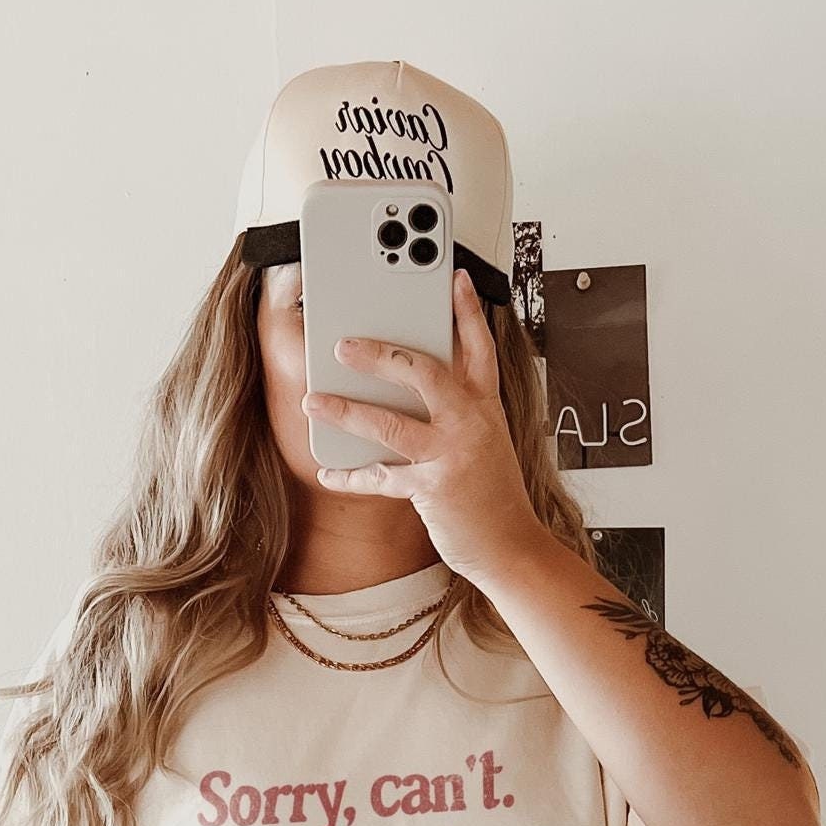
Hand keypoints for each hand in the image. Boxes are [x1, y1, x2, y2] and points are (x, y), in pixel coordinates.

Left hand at [299, 266, 542, 584]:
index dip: (467, 311)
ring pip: (391, 423)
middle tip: (344, 344)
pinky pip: (381, 478)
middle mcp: (471, 422)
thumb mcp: (486, 442)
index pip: (478, 348)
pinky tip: (328, 473)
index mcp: (485, 406)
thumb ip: (457, 413)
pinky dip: (351, 477)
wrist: (511, 546)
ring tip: (315, 400)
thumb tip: (407, 392)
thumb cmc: (493, 495)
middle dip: (380, 354)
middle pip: (423, 371)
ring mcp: (452, 454)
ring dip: (346, 411)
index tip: (454, 278)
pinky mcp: (433, 488)